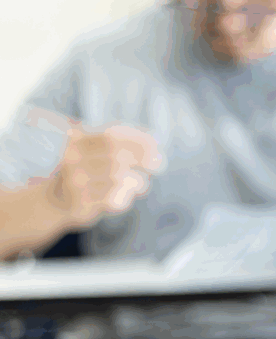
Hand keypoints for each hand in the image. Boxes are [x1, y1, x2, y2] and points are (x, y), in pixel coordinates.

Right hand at [47, 124, 161, 227]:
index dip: (137, 139)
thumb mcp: (94, 152)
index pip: (111, 135)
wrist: (52, 202)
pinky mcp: (78, 203)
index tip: (158, 144)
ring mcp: (74, 182)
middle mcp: (72, 160)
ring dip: (137, 181)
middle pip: (115, 155)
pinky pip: (111, 199)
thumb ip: (119, 143)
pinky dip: (126, 197)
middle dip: (142, 158)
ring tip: (143, 184)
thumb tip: (155, 139)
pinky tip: (129, 197)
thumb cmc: (84, 173)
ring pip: (115, 178)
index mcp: (77, 142)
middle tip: (160, 164)